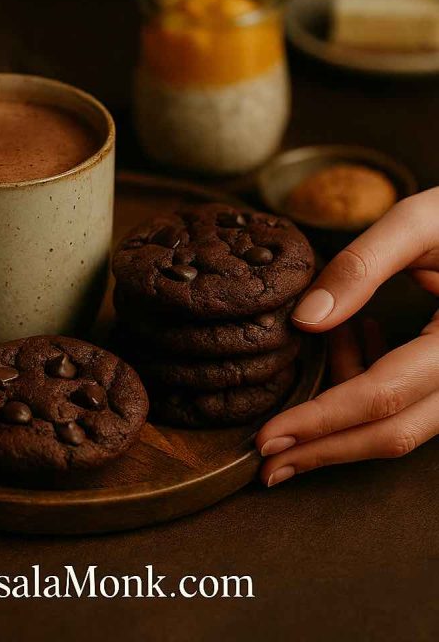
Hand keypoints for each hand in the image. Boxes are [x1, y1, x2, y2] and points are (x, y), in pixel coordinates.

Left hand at [256, 188, 438, 486]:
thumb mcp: (419, 223)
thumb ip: (362, 266)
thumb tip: (304, 320)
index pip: (383, 396)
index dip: (322, 420)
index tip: (270, 436)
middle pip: (394, 433)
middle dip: (324, 449)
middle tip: (265, 461)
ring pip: (402, 426)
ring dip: (344, 412)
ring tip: (322, 347)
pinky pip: (412, 403)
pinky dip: (368, 384)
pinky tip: (355, 336)